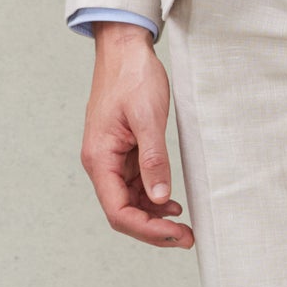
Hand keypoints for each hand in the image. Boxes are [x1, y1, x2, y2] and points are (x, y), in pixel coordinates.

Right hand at [80, 23, 192, 246]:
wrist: (124, 48)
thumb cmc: (132, 76)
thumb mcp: (148, 118)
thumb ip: (154, 160)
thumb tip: (159, 198)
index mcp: (99, 158)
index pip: (118, 211)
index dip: (147, 229)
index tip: (176, 235)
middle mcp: (101, 163)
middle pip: (123, 212)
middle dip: (153, 229)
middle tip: (187, 238)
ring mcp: (111, 159)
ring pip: (130, 201)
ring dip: (154, 216)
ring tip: (183, 224)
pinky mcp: (122, 152)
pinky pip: (135, 185)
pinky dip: (153, 197)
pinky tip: (171, 202)